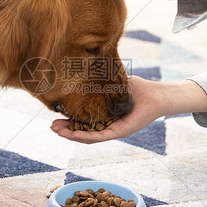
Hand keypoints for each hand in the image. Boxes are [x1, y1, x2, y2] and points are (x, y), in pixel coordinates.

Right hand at [50, 78, 206, 143]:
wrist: (155, 95)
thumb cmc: (137, 88)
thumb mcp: (112, 83)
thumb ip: (97, 82)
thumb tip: (80, 69)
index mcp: (103, 116)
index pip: (82, 122)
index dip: (68, 122)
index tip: (55, 118)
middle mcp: (106, 126)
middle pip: (82, 132)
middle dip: (65, 130)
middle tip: (51, 127)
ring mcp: (112, 130)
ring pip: (88, 137)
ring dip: (71, 135)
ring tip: (57, 130)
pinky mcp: (120, 132)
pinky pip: (100, 136)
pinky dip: (86, 136)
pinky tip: (74, 135)